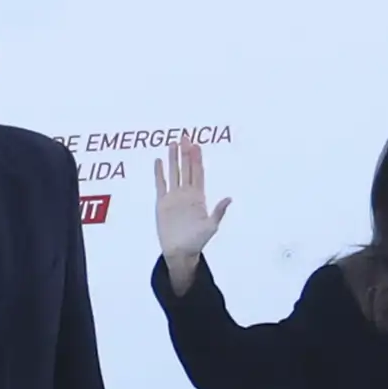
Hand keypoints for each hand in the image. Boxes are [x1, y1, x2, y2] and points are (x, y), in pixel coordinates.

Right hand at [154, 134, 230, 261]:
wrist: (180, 252)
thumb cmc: (197, 241)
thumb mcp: (211, 227)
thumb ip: (218, 212)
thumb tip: (229, 198)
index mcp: (199, 197)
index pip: (198, 173)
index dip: (197, 159)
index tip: (196, 145)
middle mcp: (186, 194)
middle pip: (186, 169)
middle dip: (186, 153)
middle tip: (184, 136)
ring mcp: (174, 197)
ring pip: (174, 173)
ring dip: (173, 159)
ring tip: (172, 144)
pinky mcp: (162, 203)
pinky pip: (160, 184)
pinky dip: (159, 173)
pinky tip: (158, 161)